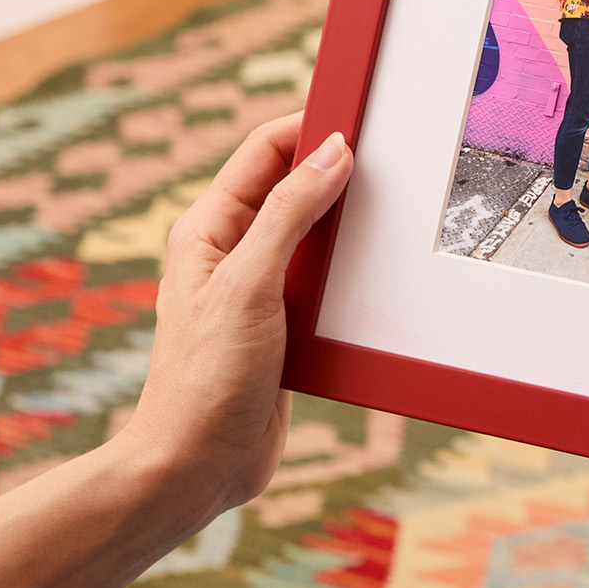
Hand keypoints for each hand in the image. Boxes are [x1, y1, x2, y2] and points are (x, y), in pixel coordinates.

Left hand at [121, 114, 353, 514]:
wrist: (196, 470)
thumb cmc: (203, 380)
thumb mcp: (249, 285)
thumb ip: (289, 214)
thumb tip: (333, 153)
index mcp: (209, 228)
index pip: (265, 149)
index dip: (312, 125)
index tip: (363, 117)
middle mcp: (234, 249)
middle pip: (296, 184)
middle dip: (340, 169)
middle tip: (391, 162)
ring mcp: (262, 284)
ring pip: (319, 230)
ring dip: (352, 222)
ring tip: (392, 215)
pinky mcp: (287, 321)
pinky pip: (329, 275)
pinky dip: (355, 268)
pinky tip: (382, 272)